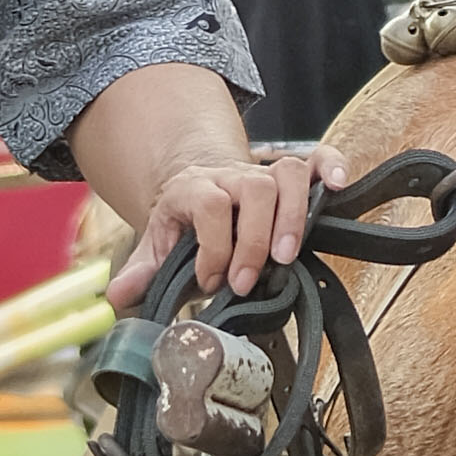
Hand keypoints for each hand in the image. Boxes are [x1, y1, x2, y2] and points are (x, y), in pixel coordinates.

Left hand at [106, 141, 328, 307]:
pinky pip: (316, 159)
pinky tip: (337, 187)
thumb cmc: (185, 224)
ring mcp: (263, 173)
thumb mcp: (157, 244)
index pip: (210, 204)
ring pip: (288, 174)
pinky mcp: (289, 177)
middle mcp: (232, 176)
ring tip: (286, 256)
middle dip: (255, 239)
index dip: (214, 245)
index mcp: (194, 188)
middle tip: (247, 281)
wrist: (198, 187)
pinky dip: (331, 167)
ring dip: (293, 216)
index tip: (211, 281)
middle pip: (255, 188)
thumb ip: (142, 271)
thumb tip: (118, 296)